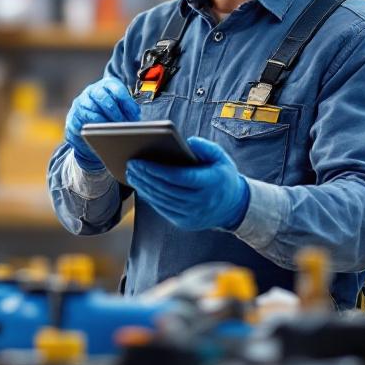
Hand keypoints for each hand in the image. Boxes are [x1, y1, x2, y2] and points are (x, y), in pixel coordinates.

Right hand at [64, 77, 140, 170]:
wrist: (87, 118)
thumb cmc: (109, 111)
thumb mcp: (120, 105)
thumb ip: (127, 107)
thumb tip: (135, 117)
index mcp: (106, 84)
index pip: (116, 89)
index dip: (126, 102)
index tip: (134, 114)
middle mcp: (92, 90)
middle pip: (104, 100)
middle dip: (116, 114)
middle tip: (125, 125)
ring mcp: (81, 102)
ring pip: (93, 112)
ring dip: (105, 124)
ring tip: (115, 132)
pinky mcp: (73, 116)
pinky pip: (83, 124)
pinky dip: (93, 130)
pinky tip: (102, 135)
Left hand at [126, 137, 249, 230]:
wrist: (233, 206)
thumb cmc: (222, 176)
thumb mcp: (220, 157)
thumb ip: (205, 147)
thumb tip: (186, 142)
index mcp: (210, 183)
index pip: (179, 177)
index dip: (158, 170)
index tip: (141, 161)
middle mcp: (201, 202)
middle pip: (166, 189)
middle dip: (145, 177)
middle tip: (131, 164)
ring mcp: (192, 215)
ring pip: (162, 200)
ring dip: (144, 187)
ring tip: (132, 174)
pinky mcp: (184, 222)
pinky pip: (162, 209)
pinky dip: (150, 197)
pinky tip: (141, 186)